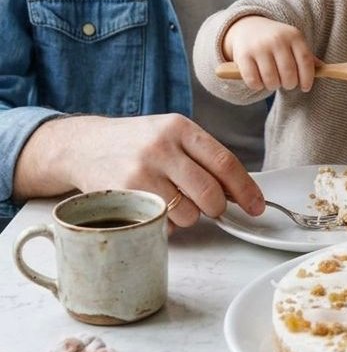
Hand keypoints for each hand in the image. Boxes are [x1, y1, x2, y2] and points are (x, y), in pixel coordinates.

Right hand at [14, 113, 265, 228]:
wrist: (83, 146)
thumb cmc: (136, 143)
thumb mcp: (170, 134)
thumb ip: (202, 157)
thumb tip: (240, 190)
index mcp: (181, 128)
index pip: (224, 162)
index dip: (246, 189)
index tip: (257, 206)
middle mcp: (162, 147)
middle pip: (210, 192)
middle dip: (217, 208)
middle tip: (212, 208)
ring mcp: (142, 171)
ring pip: (188, 213)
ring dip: (189, 217)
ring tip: (174, 201)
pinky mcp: (126, 194)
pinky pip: (162, 222)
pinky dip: (166, 223)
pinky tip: (156, 207)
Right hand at [223, 15, 316, 91]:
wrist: (247, 26)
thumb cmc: (276, 40)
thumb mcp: (293, 42)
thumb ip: (307, 56)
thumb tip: (324, 69)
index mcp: (293, 35)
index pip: (305, 60)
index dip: (307, 78)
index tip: (305, 87)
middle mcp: (277, 40)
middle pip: (289, 73)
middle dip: (289, 84)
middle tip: (287, 83)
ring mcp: (259, 47)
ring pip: (271, 80)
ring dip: (273, 86)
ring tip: (273, 81)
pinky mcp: (243, 56)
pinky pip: (254, 81)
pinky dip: (257, 86)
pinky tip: (259, 81)